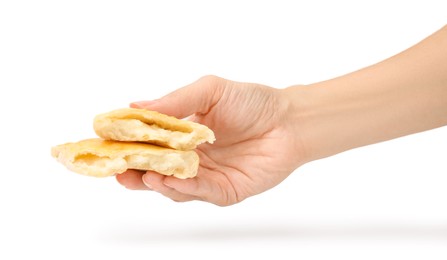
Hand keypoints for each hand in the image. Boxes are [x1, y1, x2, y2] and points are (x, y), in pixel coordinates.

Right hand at [116, 75, 305, 205]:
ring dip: (157, 182)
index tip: (106, 143)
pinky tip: (173, 179)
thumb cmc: (252, 102)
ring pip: (174, 186)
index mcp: (182, 135)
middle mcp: (191, 159)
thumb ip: (175, 102)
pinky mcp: (225, 191)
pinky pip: (201, 192)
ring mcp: (207, 177)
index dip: (127, 145)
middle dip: (134, 172)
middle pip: (155, 170)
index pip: (148, 143)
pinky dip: (186, 188)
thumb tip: (134, 106)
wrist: (288, 121)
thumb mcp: (210, 91)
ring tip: (144, 175)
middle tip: (116, 169)